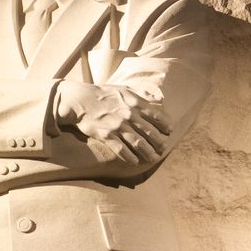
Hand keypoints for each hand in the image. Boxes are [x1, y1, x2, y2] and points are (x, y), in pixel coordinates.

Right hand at [56, 81, 171, 164]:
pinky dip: (129, 157)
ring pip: (138, 143)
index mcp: (134, 102)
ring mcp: (117, 126)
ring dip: (148, 152)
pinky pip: (121, 149)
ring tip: (154, 158)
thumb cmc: (103, 94)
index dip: (165, 125)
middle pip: (150, 132)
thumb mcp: (125, 89)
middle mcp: (128, 114)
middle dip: (159, 142)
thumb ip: (143, 94)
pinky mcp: (106, 135)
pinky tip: (135, 162)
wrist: (80, 100)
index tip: (169, 131)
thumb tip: (161, 99)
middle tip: (163, 148)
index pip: (157, 115)